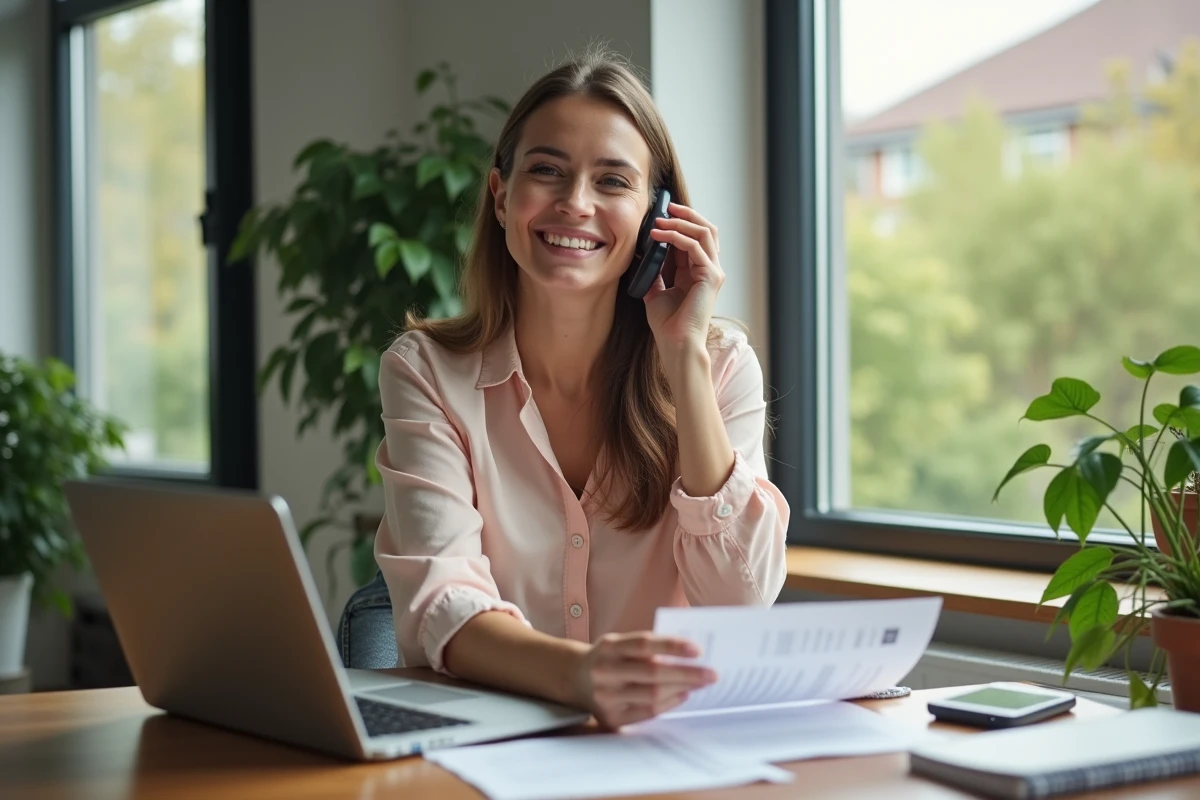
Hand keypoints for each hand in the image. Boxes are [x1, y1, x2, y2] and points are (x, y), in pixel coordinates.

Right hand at [571, 631, 716, 729]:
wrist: (575, 678)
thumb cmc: (610, 657)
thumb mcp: (621, 642)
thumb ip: (648, 646)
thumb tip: (689, 653)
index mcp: (610, 647)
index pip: (644, 644)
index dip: (672, 646)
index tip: (697, 650)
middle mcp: (605, 671)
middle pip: (652, 672)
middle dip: (686, 673)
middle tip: (711, 674)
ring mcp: (606, 697)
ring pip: (651, 695)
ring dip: (681, 689)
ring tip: (700, 684)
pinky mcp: (611, 717)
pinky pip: (647, 712)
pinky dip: (669, 703)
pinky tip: (683, 695)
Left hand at [643, 202, 723, 360]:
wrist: (676, 345)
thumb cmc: (667, 324)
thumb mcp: (654, 291)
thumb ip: (653, 272)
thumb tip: (641, 252)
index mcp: (697, 271)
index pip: (693, 238)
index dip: (677, 223)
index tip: (658, 214)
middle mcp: (708, 269)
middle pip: (705, 229)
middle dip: (686, 215)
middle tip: (666, 207)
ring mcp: (713, 272)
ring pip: (705, 233)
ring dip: (681, 223)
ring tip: (659, 220)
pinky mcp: (711, 277)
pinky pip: (696, 247)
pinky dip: (677, 237)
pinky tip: (659, 236)